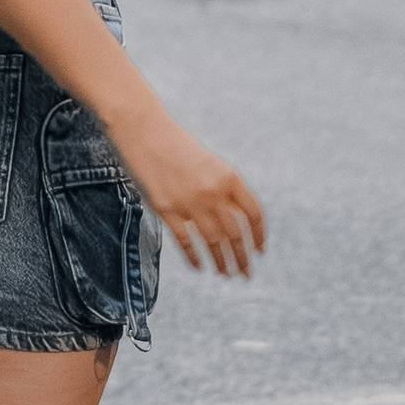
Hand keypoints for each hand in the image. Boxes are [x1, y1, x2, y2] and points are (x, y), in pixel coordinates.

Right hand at [118, 111, 264, 278]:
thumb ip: (225, 190)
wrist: (144, 131)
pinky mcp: (166, 209)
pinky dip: (194, 257)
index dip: (259, 236)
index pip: (253, 214)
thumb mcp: (211, 164)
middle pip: (235, 234)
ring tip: (225, 274)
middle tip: (245, 273)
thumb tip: (237, 223)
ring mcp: (189, 202)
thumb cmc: (178, 146)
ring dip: (221, 262)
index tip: (259, 251)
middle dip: (242, 258)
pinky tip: (198, 267)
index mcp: (229, 177)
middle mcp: (213, 192)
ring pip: (213, 242)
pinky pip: (185, 241)